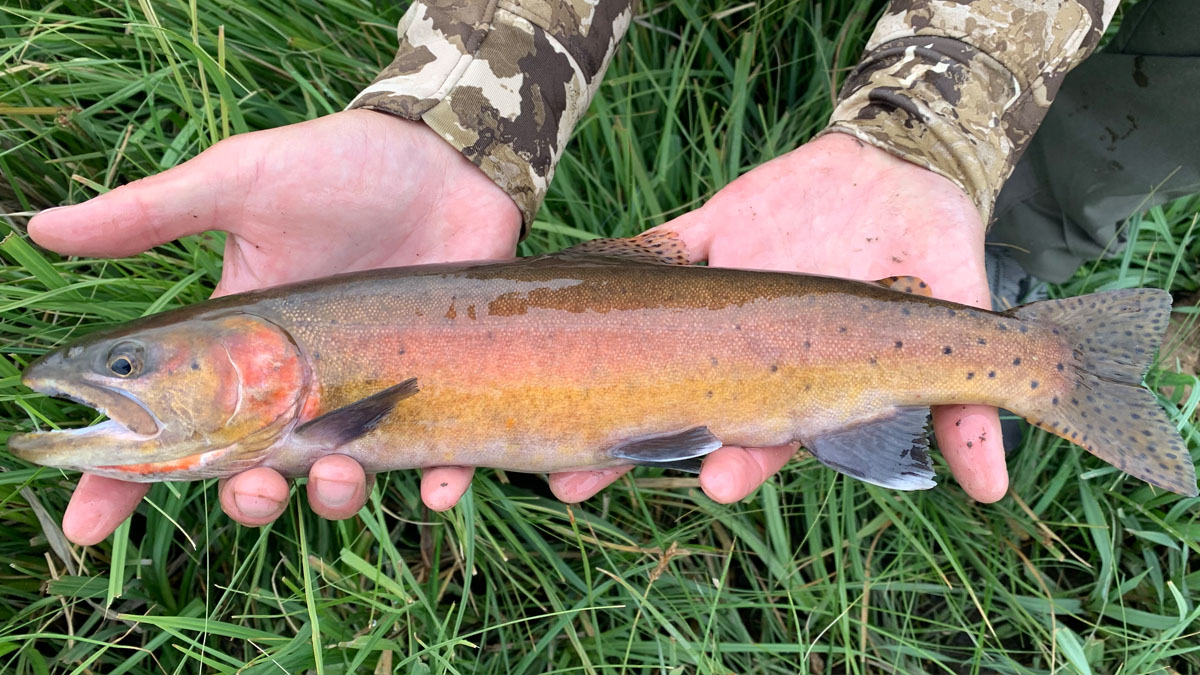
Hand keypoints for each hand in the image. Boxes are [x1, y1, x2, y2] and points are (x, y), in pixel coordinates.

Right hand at [28, 110, 520, 544]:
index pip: (172, 423)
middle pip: (257, 471)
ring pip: (342, 478)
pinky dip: (442, 485)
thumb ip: (152, 214)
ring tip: (337, 474)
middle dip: (247, 499)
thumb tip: (40, 227)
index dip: (124, 478)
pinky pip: (444, 459)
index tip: (86, 525)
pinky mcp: (442, 387)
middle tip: (254, 490)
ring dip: (334, 497)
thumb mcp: (240, 183)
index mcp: (243, 347)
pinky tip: (438, 489)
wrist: (445, 156)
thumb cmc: (340, 166)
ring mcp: (374, 390)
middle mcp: (303, 382)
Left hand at [547, 132, 1006, 503]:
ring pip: (650, 349)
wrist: (900, 165)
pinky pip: (648, 257)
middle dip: (634, 447)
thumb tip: (993, 487)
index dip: (741, 461)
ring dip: (599, 384)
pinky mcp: (699, 240)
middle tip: (577, 479)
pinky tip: (560, 293)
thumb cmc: (931, 250)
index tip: (714, 485)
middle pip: (683, 408)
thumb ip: (967, 403)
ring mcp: (717, 295)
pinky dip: (609, 269)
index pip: (765, 434)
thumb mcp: (957, 323)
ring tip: (544, 431)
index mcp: (806, 376)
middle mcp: (750, 349)